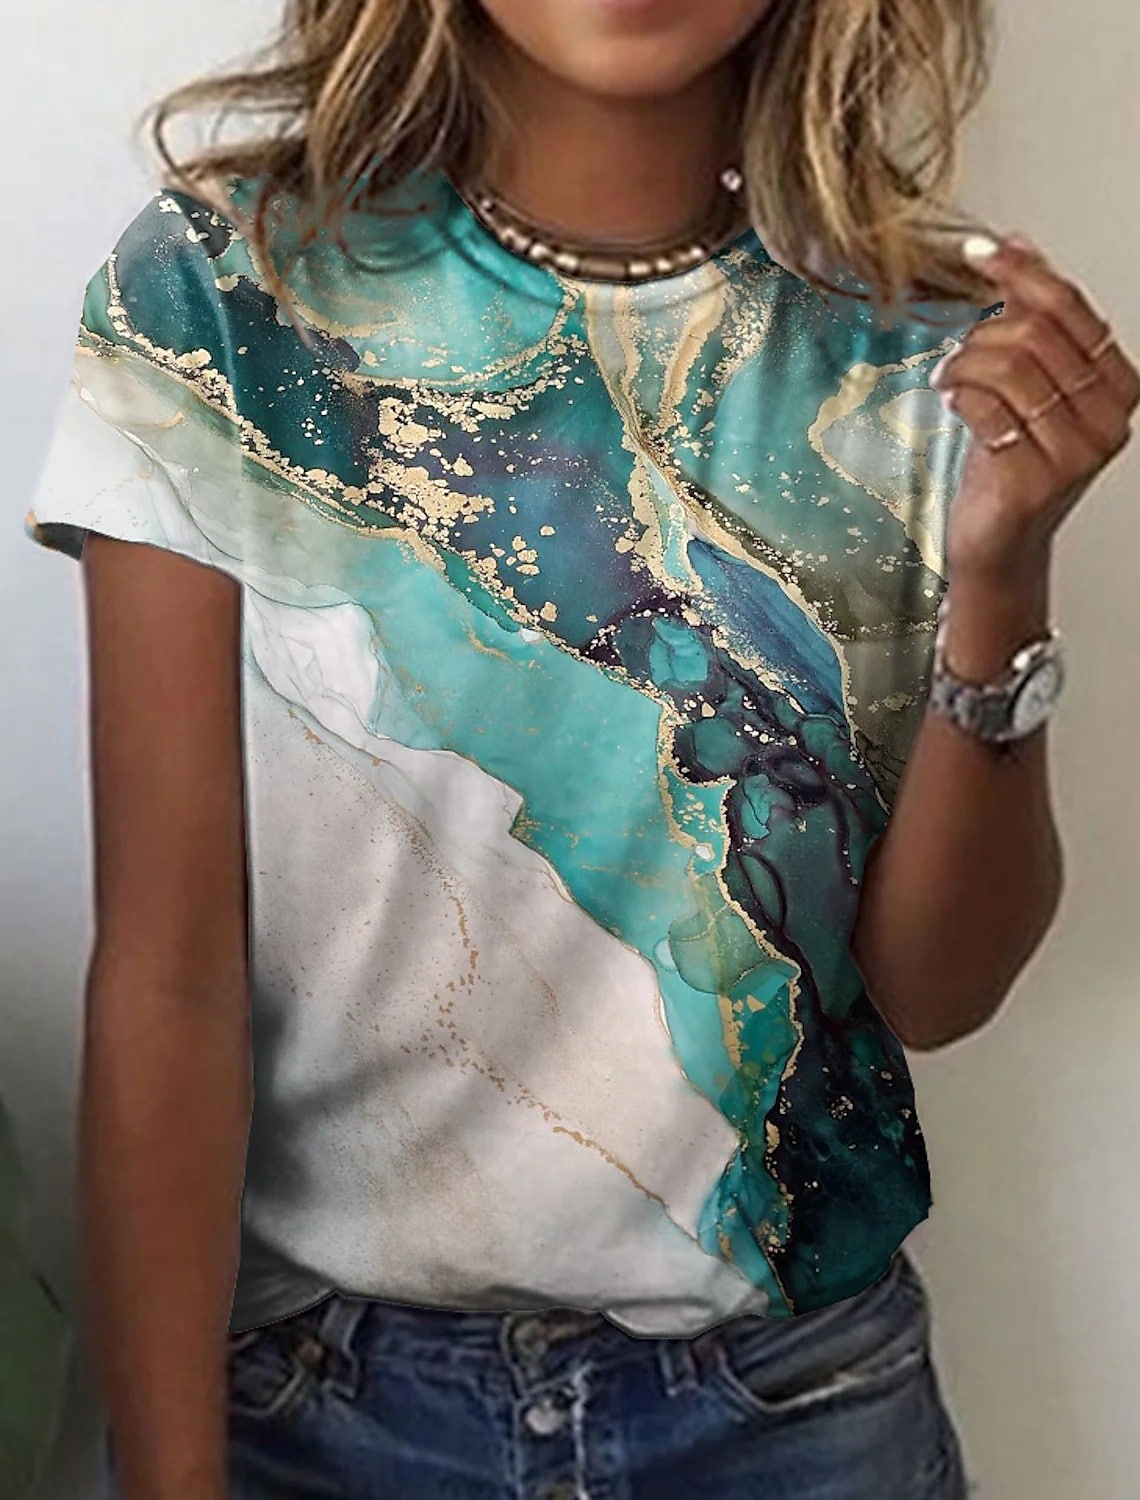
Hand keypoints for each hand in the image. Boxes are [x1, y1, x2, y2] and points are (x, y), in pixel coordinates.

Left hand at [930, 233, 1139, 582]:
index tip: (979, 251)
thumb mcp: (1027, 383)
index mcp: (1115, 384)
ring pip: (1010, 368)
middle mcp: (1106, 417)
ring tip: (947, 380)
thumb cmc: (1010, 463)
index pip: (1069, 307)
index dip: (1021, 272)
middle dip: (982, 334)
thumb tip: (1017, 243)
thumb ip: (1029, 318)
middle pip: (1036, 334)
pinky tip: (950, 403)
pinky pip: (987, 410)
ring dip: (964, 365)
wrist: (998, 541)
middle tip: (957, 354)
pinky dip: (958, 397)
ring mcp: (1075, 452)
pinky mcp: (1034, 480)